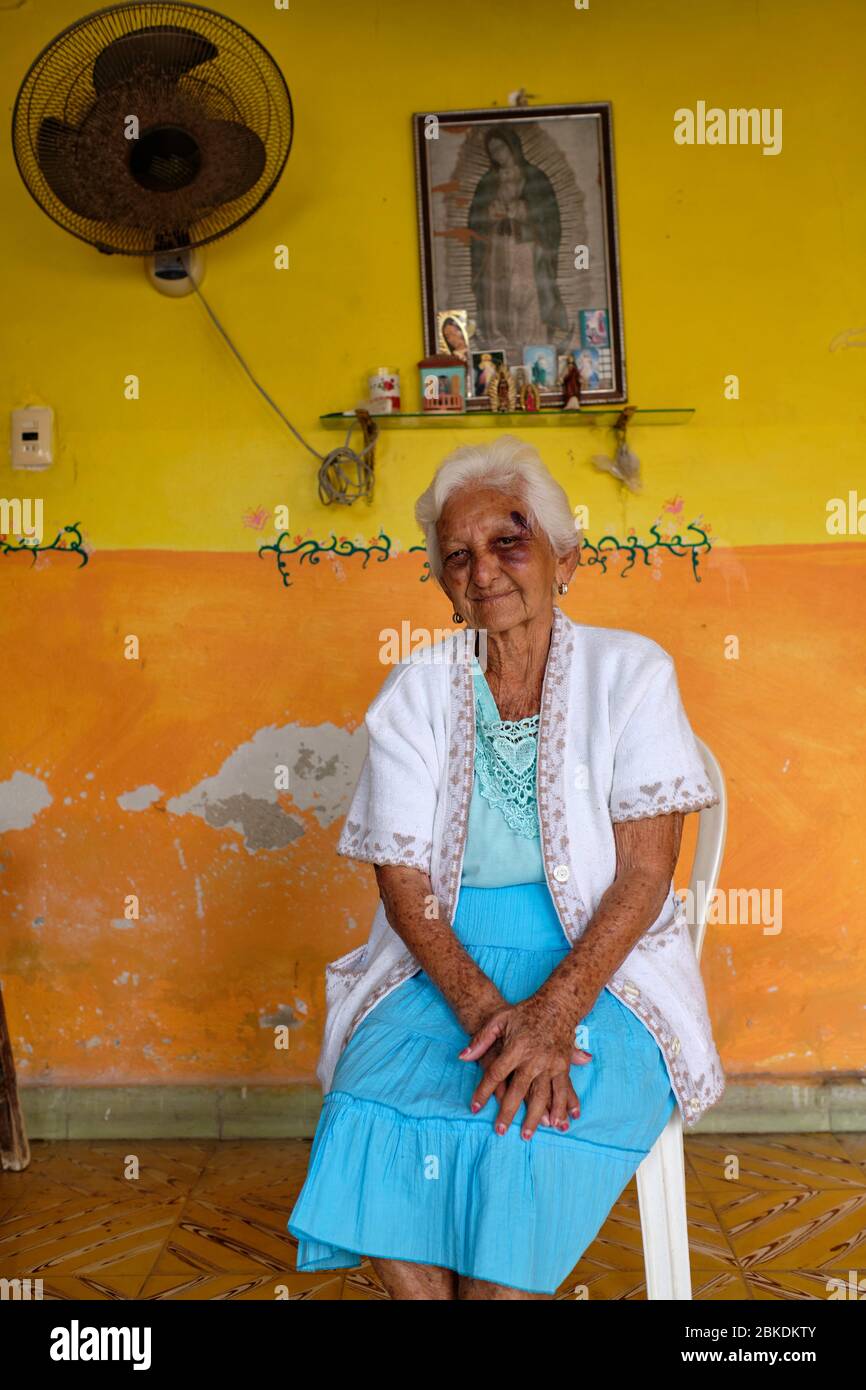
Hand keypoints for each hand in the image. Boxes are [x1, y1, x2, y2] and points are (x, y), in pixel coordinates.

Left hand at [459, 992, 590, 1138]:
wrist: (557, 1004)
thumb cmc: (524, 1012)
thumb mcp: (499, 1019)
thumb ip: (481, 1039)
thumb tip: (462, 1056)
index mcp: (516, 1047)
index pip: (496, 1074)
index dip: (483, 1091)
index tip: (474, 1107)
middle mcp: (534, 1059)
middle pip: (518, 1091)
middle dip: (508, 1112)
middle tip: (500, 1130)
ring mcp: (551, 1064)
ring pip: (542, 1096)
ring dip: (536, 1116)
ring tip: (528, 1134)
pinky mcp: (563, 1066)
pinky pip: (563, 1090)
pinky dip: (563, 1107)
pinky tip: (560, 1122)